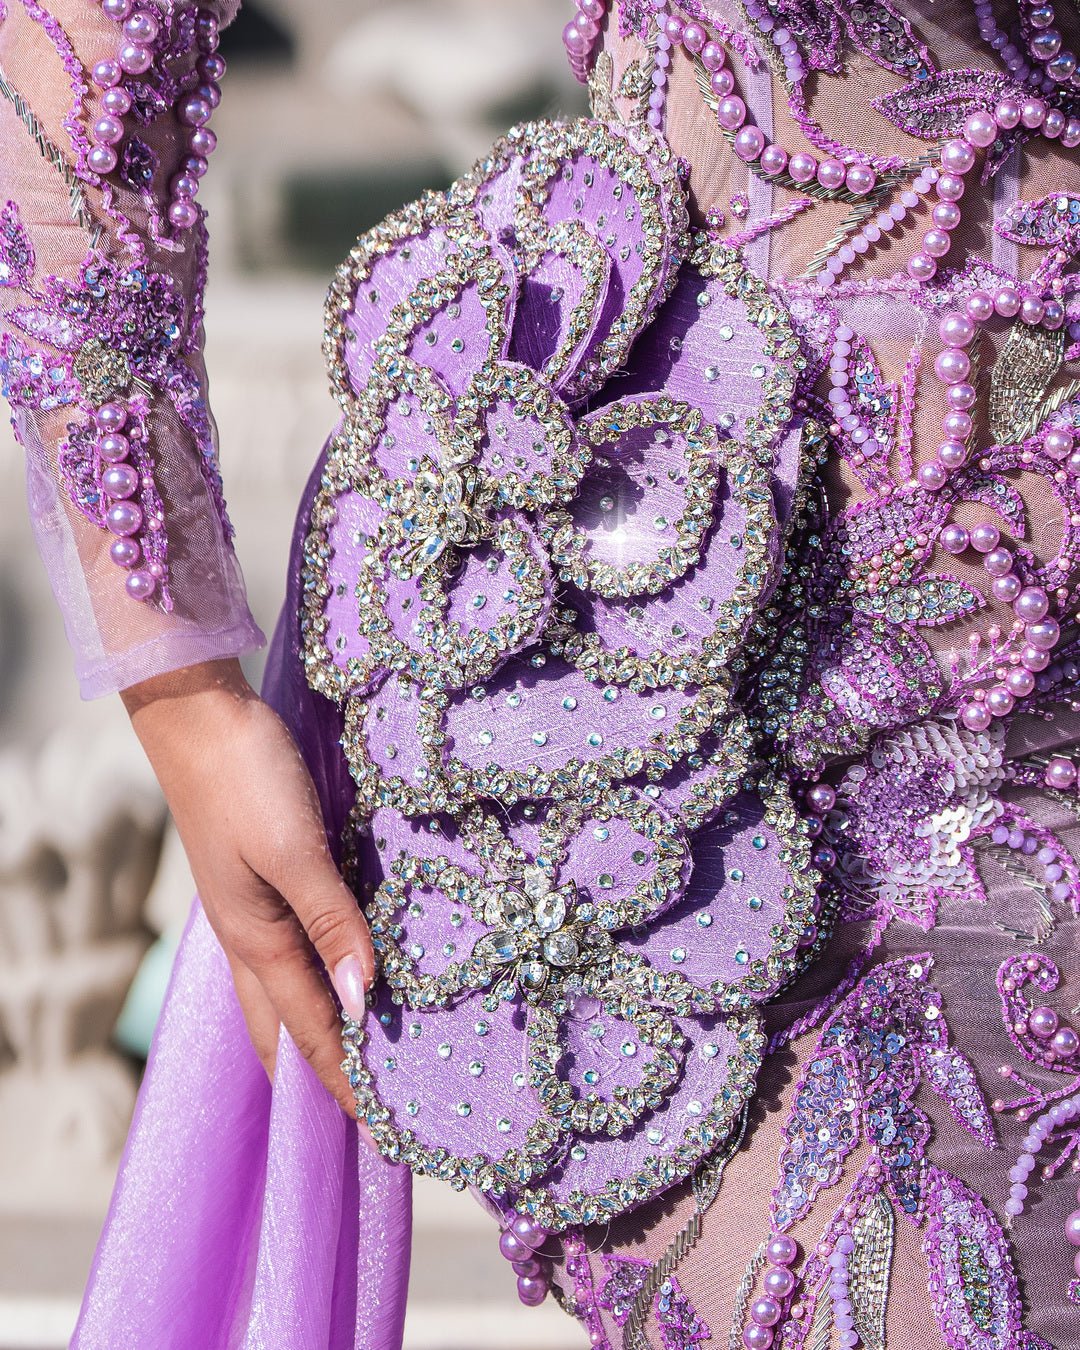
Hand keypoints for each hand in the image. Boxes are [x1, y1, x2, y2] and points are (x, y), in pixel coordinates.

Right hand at [122, 658, 372, 1115]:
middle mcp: (250, 938)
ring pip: (283, 996)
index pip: (309, 1032)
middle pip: (284, 1030)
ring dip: (317, 1035)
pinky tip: (337, 978)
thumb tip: (362, 999)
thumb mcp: (294, 849)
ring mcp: (250, 911)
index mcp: (257, 941)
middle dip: (321, 1078)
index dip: (345, 1082)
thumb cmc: (246, 777)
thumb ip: (330, 922)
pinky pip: (289, 955)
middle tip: (366, 1119)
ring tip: (354, 1065)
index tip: (381, 1134)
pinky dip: (316, 983)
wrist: (200, 715)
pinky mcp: (260, 882)